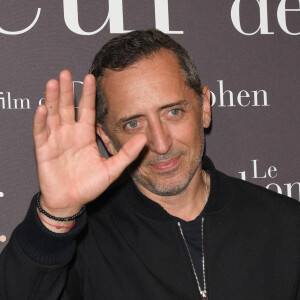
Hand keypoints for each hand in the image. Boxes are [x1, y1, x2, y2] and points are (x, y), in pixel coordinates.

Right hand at [33, 70, 145, 217]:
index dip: (88, 94)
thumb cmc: (90, 185)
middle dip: (67, 90)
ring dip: (52, 99)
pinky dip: (41, 121)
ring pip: (53, 115)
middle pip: (68, 107)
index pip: (87, 110)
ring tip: (53, 82)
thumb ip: (127, 154)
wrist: (71, 201)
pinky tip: (43, 109)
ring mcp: (55, 140)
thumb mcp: (112, 169)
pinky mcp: (43, 150)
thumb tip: (144, 138)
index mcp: (85, 136)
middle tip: (66, 72)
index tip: (91, 77)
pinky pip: (41, 133)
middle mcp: (70, 134)